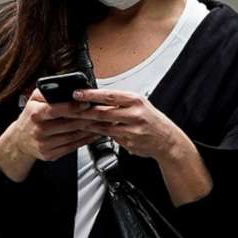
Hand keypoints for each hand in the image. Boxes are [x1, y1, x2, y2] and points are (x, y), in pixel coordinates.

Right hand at [0, 91, 97, 180]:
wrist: (19, 140)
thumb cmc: (30, 116)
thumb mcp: (33, 99)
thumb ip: (48, 90)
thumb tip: (67, 86)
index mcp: (36, 114)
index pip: (57, 110)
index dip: (73, 107)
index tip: (87, 103)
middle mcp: (39, 130)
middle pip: (68, 124)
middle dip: (87, 118)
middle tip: (101, 113)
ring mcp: (45, 144)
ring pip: (73, 137)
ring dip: (89, 130)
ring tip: (101, 123)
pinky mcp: (50, 155)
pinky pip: (71, 147)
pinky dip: (84, 141)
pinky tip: (93, 134)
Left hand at [76, 89, 193, 162]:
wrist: (166, 140)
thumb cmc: (151, 120)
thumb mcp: (138, 104)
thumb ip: (119, 101)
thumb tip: (96, 98)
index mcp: (135, 101)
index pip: (109, 95)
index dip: (91, 95)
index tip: (78, 93)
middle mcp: (134, 115)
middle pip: (103, 112)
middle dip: (85, 112)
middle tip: (71, 109)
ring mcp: (132, 130)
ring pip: (104, 127)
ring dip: (90, 125)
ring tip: (79, 121)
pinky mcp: (129, 143)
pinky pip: (110, 137)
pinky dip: (101, 135)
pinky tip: (94, 132)